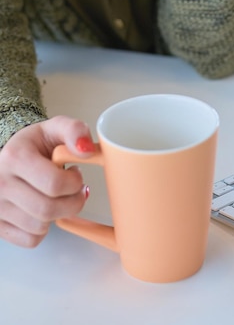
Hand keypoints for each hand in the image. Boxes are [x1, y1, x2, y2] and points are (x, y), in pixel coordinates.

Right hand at [0, 116, 93, 247]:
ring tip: (56, 196)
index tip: (76, 173)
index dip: (75, 182)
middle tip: (75, 190)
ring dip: (58, 214)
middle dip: (72, 202)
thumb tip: (87, 150)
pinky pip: (31, 240)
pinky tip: (42, 210)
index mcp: (15, 156)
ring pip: (40, 227)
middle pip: (48, 209)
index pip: (54, 183)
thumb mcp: (55, 128)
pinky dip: (44, 229)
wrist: (10, 158)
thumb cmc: (36, 145)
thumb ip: (75, 130)